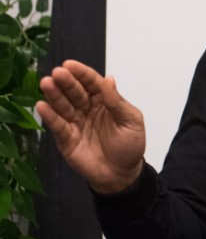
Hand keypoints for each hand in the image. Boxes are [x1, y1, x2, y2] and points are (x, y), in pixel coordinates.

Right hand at [36, 60, 145, 194]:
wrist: (122, 174)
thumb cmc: (130, 145)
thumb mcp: (131, 121)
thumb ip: (117, 102)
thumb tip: (109, 78)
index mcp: (105, 101)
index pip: (92, 84)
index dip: (82, 74)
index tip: (70, 64)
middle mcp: (87, 108)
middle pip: (75, 92)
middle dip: (66, 82)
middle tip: (57, 73)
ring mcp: (75, 122)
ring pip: (63, 105)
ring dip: (54, 95)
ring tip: (46, 83)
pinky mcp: (66, 138)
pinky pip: (57, 125)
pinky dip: (49, 116)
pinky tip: (42, 106)